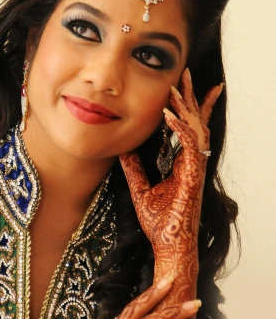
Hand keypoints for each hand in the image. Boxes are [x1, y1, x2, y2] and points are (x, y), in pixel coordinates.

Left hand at [119, 68, 223, 294]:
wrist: (168, 246)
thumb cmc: (159, 225)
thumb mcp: (140, 189)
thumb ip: (133, 168)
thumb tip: (122, 149)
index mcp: (183, 164)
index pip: (188, 129)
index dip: (185, 108)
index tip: (178, 87)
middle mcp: (192, 163)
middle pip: (196, 122)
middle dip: (190, 96)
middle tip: (184, 73)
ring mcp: (195, 168)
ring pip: (196, 128)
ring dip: (185, 106)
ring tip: (176, 86)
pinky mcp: (193, 175)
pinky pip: (189, 144)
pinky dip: (179, 128)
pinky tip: (168, 115)